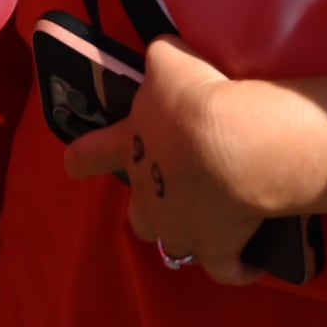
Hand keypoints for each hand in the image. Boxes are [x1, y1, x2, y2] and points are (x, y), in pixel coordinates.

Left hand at [59, 37, 326, 287]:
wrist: (234, 144)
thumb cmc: (194, 99)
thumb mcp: (170, 62)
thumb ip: (160, 61)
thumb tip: (162, 57)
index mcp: (129, 148)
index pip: (88, 155)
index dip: (82, 158)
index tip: (74, 164)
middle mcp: (148, 195)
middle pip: (138, 214)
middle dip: (150, 206)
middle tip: (174, 191)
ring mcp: (180, 228)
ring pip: (174, 242)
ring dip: (188, 233)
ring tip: (213, 223)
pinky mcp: (218, 250)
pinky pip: (226, 269)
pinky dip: (238, 267)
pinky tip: (252, 263)